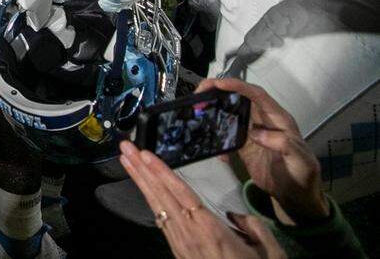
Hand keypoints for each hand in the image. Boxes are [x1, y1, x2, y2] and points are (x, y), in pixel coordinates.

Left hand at [119, 140, 285, 258]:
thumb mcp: (268, 252)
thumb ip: (254, 227)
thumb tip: (235, 214)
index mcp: (211, 229)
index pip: (181, 194)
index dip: (162, 172)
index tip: (145, 154)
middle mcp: (190, 233)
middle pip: (161, 195)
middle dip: (141, 169)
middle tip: (125, 146)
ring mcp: (181, 243)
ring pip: (157, 206)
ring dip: (140, 181)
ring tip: (125, 159)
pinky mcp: (178, 250)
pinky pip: (161, 220)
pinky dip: (150, 200)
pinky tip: (143, 188)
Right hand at [197, 78, 328, 224]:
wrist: (296, 198)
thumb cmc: (303, 176)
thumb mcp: (301, 161)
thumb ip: (285, 145)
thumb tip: (256, 133)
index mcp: (278, 118)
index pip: (257, 95)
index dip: (238, 86)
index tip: (219, 84)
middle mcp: (264, 120)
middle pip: (240, 97)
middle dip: (219, 91)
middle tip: (199, 92)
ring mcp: (252, 132)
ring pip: (231, 113)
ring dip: (214, 109)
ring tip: (196, 110)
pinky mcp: (244, 145)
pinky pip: (227, 134)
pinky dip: (217, 138)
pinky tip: (213, 148)